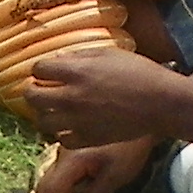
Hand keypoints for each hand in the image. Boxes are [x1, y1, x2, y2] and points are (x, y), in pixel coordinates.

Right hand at [17, 137, 155, 192]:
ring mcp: (68, 153)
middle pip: (53, 191)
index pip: (51, 190)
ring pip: (58, 185)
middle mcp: (64, 155)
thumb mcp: (117, 175)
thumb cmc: (130, 147)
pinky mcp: (75, 153)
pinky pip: (65, 178)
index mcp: (72, 160)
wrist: (139, 117)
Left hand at [21, 38, 191, 143]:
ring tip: (55, 108)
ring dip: (45, 112)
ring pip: (42, 120)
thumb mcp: (108, 53)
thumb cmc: (138, 72)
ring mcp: (77, 120)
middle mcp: (71, 97)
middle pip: (32, 96)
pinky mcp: (87, 138)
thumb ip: (79, 57)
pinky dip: (61, 132)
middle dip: (33, 91)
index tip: (47, 71)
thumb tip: (57, 59)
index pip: (38, 69)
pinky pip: (60, 138)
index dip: (41, 69)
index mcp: (75, 71)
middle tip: (41, 89)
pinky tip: (70, 124)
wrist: (159, 103)